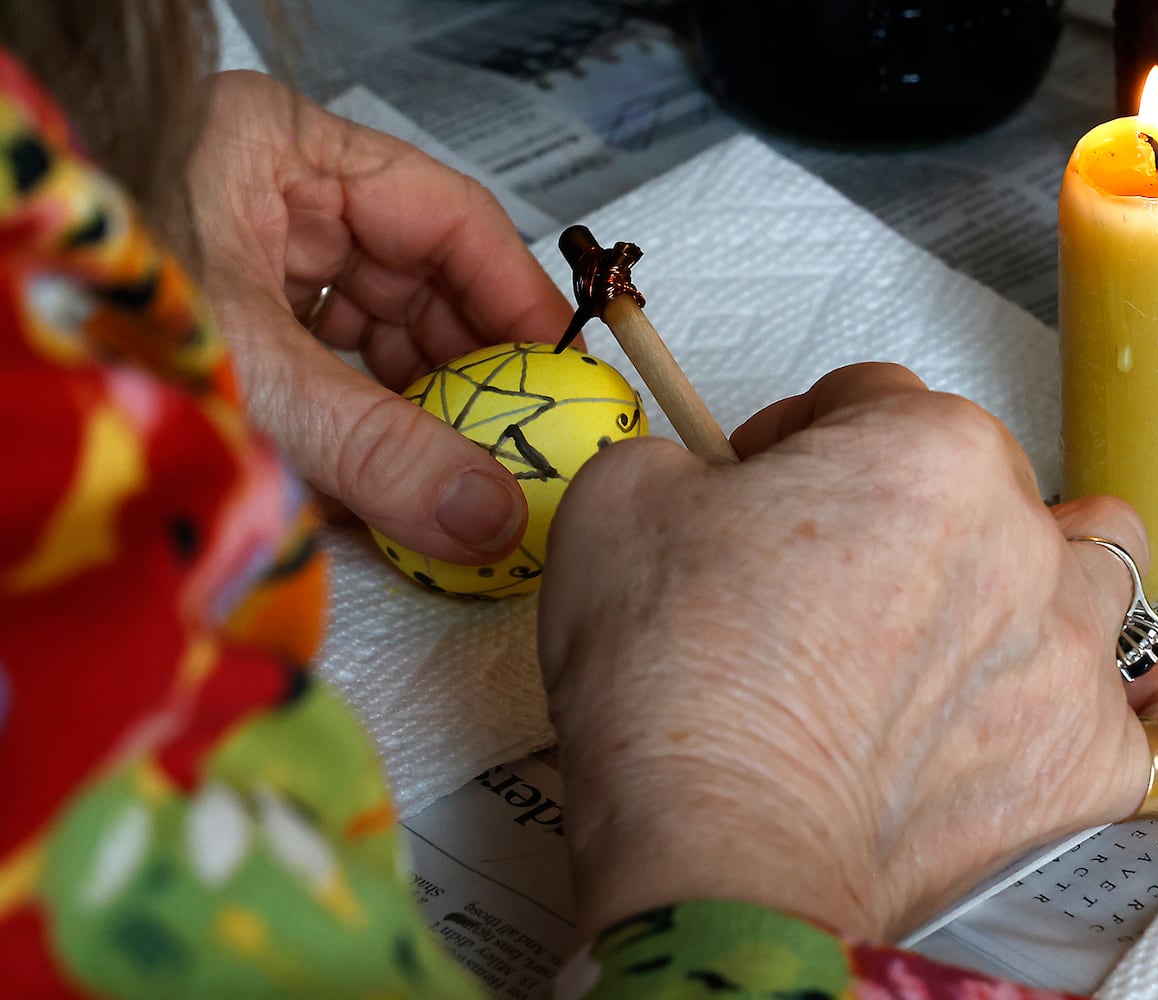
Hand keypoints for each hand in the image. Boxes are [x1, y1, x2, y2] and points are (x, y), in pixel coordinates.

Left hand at [185, 71, 573, 561]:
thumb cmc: (79, 299)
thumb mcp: (253, 377)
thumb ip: (378, 450)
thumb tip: (484, 514)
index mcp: (283, 154)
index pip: (447, 216)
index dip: (515, 298)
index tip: (561, 372)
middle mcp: (273, 201)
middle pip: (418, 283)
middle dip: (466, 373)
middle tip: (514, 446)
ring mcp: (251, 263)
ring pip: (373, 336)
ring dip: (415, 414)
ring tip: (453, 479)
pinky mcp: (234, 326)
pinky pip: (325, 371)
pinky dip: (358, 430)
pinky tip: (382, 485)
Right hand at [538, 363, 1157, 940]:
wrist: (710, 850)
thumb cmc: (673, 690)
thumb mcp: (618, 505)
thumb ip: (680, 456)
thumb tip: (705, 483)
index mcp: (927, 450)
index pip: (871, 397)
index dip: (800, 436)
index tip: (763, 483)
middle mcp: (1022, 538)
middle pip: (981, 478)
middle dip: (901, 504)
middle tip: (823, 571)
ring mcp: (1070, 657)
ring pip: (1093, 573)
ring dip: (1031, 583)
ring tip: (960, 631)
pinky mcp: (1088, 770)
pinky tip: (1128, 717)